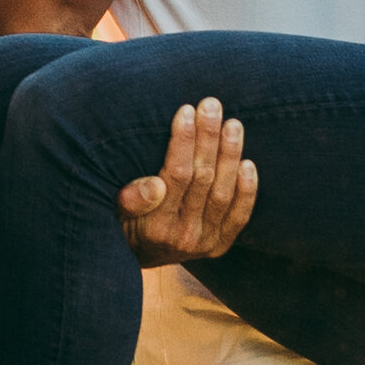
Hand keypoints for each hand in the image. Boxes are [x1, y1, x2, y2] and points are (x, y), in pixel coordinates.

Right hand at [116, 98, 256, 268]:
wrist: (140, 258)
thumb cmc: (124, 222)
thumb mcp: (116, 211)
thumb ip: (131, 199)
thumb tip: (155, 185)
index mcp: (155, 226)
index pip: (176, 175)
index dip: (183, 141)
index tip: (186, 110)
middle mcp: (183, 236)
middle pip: (202, 178)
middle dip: (208, 138)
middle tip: (211, 105)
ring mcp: (206, 242)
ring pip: (223, 193)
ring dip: (229, 155)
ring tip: (233, 124)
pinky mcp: (221, 244)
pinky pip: (239, 216)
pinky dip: (247, 190)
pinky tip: (249, 163)